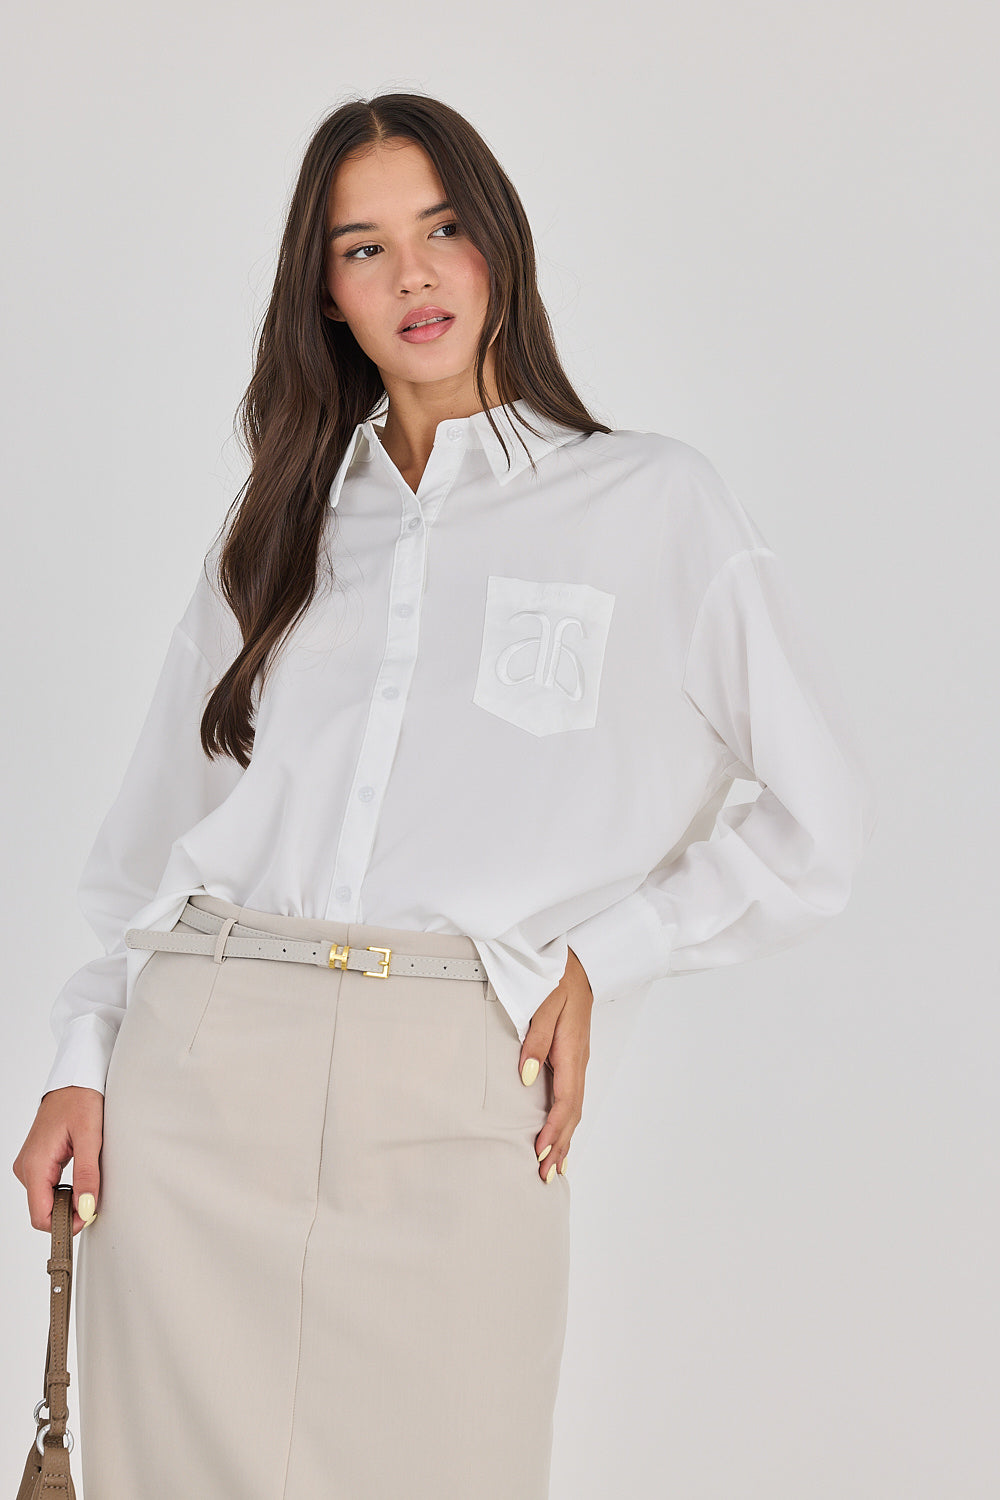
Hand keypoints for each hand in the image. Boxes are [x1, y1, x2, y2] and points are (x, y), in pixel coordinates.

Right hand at [12, 1086, 103, 1235]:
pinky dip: (65, 1190)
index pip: (40, 1215)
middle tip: (94, 1201)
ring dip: (68, 1201)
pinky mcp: (37, 1161)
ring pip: (46, 1200)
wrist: (76, 1079)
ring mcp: (30, 1165)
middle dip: (68, 1213)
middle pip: (42, 1210)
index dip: (64, 1224)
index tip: (87, 1217)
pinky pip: (48, 1187)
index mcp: (36, 1163)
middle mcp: (27, 1167)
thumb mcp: (90, 1136)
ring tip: (89, 1184)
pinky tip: (81, 1177)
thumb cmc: (81, 1100)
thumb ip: (87, 1174)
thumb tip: (85, 1208)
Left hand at [519, 945, 592, 1182]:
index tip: (539, 1153)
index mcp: (572, 1053)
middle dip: (559, 1145)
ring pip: (573, 1109)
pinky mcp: (572, 1061)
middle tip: (545, 1176)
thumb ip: (535, 1041)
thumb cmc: (558, 981)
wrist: (579, 965)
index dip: (553, 1129)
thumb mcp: (544, 1004)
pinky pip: (571, 1099)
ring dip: (563, 1139)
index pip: (565, 1101)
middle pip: (572, 1114)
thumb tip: (526, 1076)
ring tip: (553, 1168)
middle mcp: (578, 1063)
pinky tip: (559, 1135)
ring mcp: (577, 1063)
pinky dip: (565, 1123)